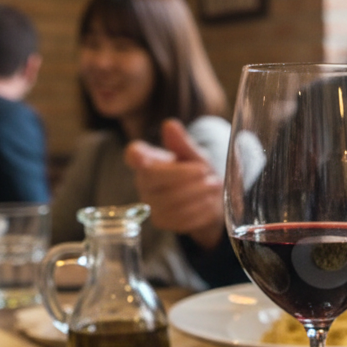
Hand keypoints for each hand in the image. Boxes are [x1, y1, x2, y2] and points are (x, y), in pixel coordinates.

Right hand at [124, 119, 224, 249]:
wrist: (209, 199)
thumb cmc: (197, 172)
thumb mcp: (194, 155)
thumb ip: (182, 143)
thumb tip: (170, 125)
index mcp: (147, 159)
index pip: (133, 155)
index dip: (135, 156)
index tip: (144, 157)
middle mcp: (143, 182)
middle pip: (154, 179)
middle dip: (185, 176)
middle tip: (209, 174)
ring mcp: (150, 203)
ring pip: (169, 201)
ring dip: (197, 193)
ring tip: (213, 186)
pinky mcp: (161, 221)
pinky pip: (179, 218)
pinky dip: (199, 210)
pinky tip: (209, 202)